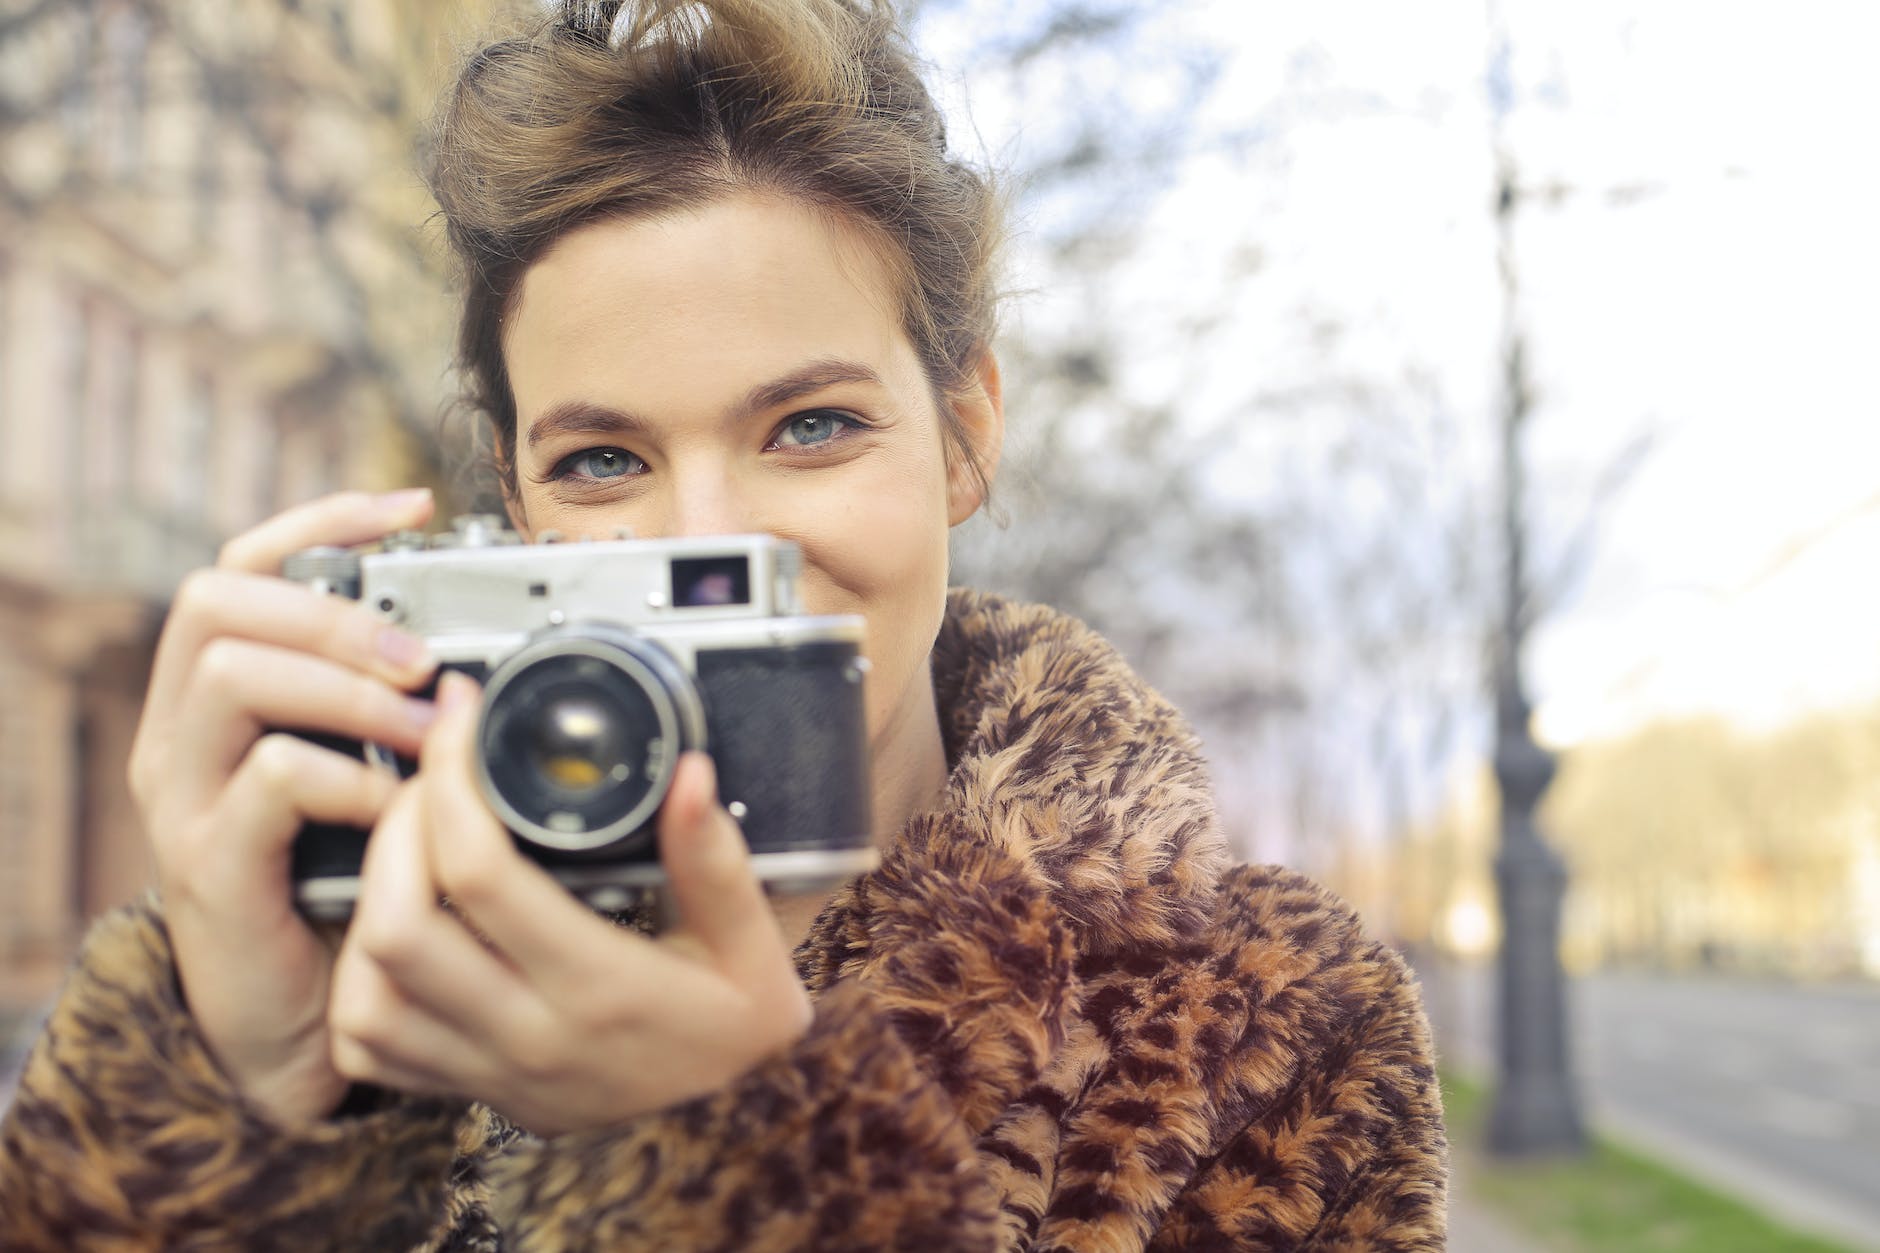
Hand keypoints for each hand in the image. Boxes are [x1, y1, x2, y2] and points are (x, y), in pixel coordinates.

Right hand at [128, 489, 440, 1126]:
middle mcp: (182, 732)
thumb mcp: (364, 775)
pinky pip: (269, 780)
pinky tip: (394, 805)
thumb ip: (387, 709)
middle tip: (422, 656)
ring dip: (349, 688)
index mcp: (218, 695)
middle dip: (334, 611)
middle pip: (218, 601)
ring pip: (234, 676)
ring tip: (427, 727)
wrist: (297, 1023)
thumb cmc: (341, 886)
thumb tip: (472, 640)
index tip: (411, 508)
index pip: (241, 564)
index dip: (321, 518)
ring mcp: (185, 797)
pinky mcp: (210, 865)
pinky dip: (347, 778)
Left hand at [328, 672, 813, 1137]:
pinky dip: (360, 981)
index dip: (454, 781)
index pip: (481, 875)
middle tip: (431, 774)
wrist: (732, 1137)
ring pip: (366, 994)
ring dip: (367, 904)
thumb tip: (687, 772)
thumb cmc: (740, 1034)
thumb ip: (716, 859)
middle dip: (392, 828)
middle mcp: (531, 1036)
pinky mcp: (471, 1094)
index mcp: (600, 987)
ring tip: (407, 842)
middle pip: (396, 926)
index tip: (463, 718)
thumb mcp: (753, 944)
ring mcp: (491, 1073)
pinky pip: (369, 1050)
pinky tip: (397, 928)